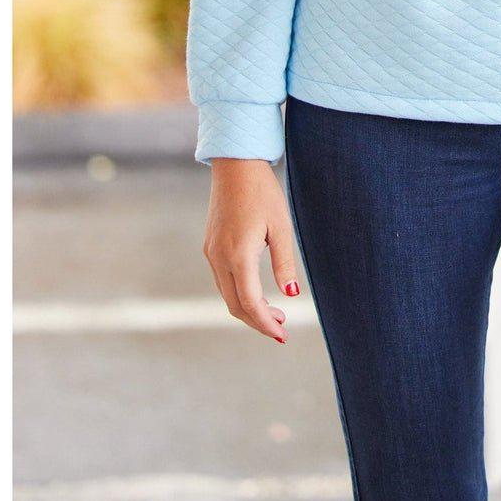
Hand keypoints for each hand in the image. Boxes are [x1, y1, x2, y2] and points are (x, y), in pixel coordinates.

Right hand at [203, 158, 301, 342]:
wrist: (235, 165)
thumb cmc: (263, 192)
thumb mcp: (280, 226)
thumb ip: (284, 263)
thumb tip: (290, 295)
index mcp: (238, 254)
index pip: (250, 302)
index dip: (266, 323)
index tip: (282, 335)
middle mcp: (219, 258)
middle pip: (235, 305)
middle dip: (258, 321)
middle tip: (282, 328)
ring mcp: (211, 252)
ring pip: (227, 294)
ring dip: (248, 308)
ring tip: (275, 313)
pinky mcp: (210, 246)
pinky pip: (222, 280)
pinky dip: (239, 293)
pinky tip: (256, 292)